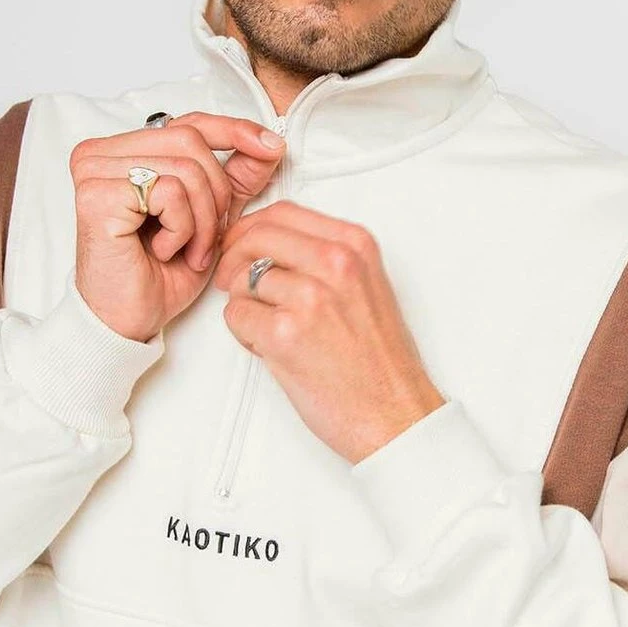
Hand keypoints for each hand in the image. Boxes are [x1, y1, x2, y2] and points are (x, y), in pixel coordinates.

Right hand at [70, 112, 285, 342]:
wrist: (131, 319)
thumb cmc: (161, 272)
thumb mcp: (210, 216)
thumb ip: (235, 177)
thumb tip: (270, 143)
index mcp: (123, 150)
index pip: (188, 123)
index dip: (233, 131)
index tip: (272, 146)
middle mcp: (100, 153)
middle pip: (191, 141)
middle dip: (216, 193)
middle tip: (207, 238)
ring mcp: (93, 170)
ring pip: (185, 168)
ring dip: (202, 219)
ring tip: (188, 250)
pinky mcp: (94, 195)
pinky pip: (169, 192)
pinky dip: (182, 228)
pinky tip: (164, 251)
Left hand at [213, 201, 445, 464]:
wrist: (395, 414)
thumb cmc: (380, 360)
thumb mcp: (367, 285)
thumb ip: (325, 255)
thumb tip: (267, 241)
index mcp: (355, 245)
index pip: (282, 212)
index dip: (251, 228)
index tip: (241, 244)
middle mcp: (335, 263)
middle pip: (256, 237)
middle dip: (234, 259)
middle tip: (232, 281)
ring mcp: (309, 297)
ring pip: (240, 279)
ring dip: (244, 304)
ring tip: (270, 328)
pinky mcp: (285, 334)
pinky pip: (236, 317)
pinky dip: (244, 334)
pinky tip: (271, 348)